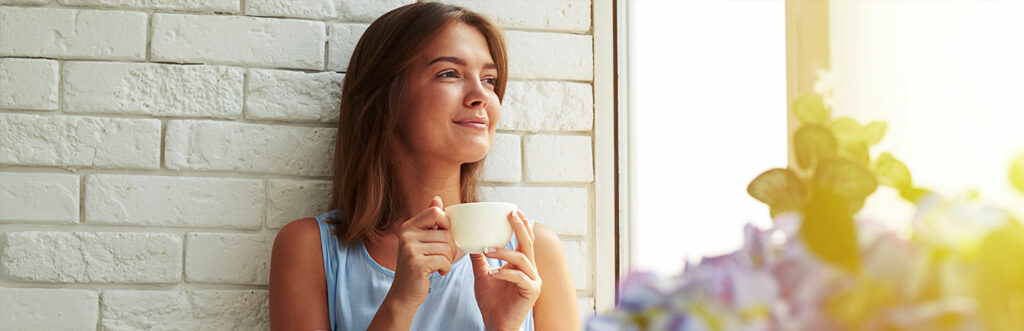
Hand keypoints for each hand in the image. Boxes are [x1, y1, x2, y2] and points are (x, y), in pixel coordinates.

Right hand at [387, 196, 458, 307]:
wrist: (404, 292)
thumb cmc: (417, 265)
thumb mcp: (421, 241)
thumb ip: (429, 221)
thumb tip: (437, 199)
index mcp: (408, 226)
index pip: (436, 213)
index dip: (446, 224)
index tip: (443, 238)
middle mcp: (406, 235)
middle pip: (445, 233)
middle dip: (450, 248)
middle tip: (443, 258)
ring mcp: (410, 249)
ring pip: (447, 247)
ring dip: (448, 260)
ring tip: (439, 265)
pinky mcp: (416, 263)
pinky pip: (444, 260)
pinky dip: (445, 268)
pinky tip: (437, 272)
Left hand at [471, 210, 541, 330]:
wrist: (496, 324)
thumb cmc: (492, 302)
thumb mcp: (482, 276)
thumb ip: (479, 260)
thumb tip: (470, 242)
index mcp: (521, 264)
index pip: (524, 240)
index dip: (521, 225)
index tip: (513, 210)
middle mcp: (530, 270)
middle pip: (528, 243)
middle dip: (520, 227)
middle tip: (510, 214)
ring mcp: (533, 281)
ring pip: (522, 259)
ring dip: (503, 252)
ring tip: (486, 249)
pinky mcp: (531, 291)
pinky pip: (519, 277)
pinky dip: (505, 273)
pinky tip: (492, 273)